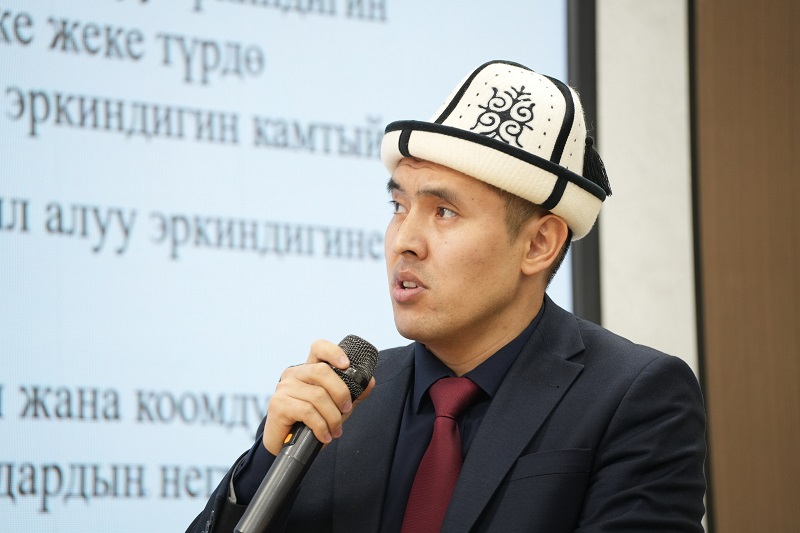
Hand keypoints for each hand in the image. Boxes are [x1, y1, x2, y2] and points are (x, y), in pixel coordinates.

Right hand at [262, 339, 375, 455]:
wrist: (286, 446)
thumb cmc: (310, 423)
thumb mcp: (335, 407)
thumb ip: (352, 394)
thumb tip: (370, 382)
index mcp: (308, 370)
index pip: (319, 348)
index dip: (333, 352)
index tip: (346, 364)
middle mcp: (294, 374)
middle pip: (322, 371)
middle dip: (341, 393)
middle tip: (346, 410)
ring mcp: (284, 388)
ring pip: (317, 395)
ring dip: (332, 417)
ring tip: (335, 430)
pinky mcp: (278, 404)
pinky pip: (307, 412)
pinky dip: (321, 426)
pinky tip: (324, 436)